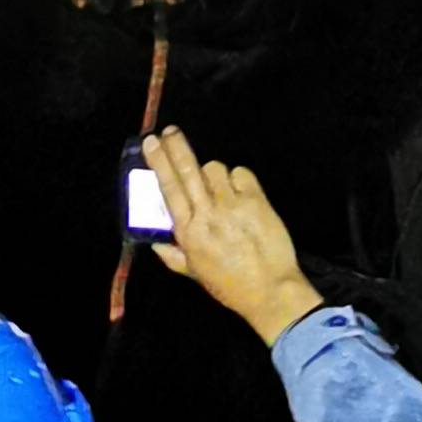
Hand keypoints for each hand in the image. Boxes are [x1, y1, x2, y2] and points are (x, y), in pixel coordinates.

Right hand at [140, 130, 322, 346]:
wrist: (270, 290)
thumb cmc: (230, 285)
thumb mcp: (195, 273)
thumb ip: (172, 255)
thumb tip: (154, 242)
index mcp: (188, 233)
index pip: (169, 189)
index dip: (159, 162)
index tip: (151, 142)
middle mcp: (207, 214)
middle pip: (188, 171)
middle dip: (176, 147)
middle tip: (169, 131)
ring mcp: (232, 204)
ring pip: (215, 169)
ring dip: (212, 173)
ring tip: (218, 189)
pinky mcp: (256, 199)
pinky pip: (241, 174)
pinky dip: (238, 179)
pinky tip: (239, 193)